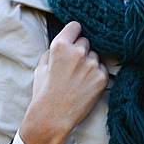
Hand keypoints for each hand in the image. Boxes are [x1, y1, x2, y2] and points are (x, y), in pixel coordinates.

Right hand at [19, 21, 108, 143]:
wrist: (52, 118)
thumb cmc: (44, 93)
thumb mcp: (41, 67)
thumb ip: (53, 51)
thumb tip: (63, 43)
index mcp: (60, 46)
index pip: (75, 26)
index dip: (73, 33)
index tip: (74, 39)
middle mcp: (78, 52)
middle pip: (86, 41)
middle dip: (81, 50)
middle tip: (73, 66)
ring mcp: (92, 65)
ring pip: (95, 56)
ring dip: (89, 63)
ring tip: (78, 79)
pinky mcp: (102, 77)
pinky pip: (102, 69)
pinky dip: (96, 75)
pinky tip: (86, 86)